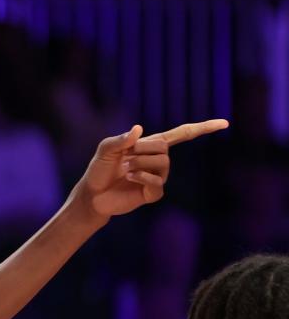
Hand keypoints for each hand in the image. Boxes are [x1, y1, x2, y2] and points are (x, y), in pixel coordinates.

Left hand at [72, 119, 228, 219]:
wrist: (93, 195)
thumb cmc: (99, 170)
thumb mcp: (105, 150)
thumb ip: (119, 139)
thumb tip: (139, 129)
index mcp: (151, 145)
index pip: (182, 134)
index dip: (203, 128)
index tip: (225, 123)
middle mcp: (159, 160)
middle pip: (165, 147)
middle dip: (141, 150)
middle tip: (124, 158)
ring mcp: (158, 177)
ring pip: (162, 163)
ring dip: (140, 163)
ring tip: (126, 169)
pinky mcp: (153, 193)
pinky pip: (157, 182)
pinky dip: (142, 177)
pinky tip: (129, 178)